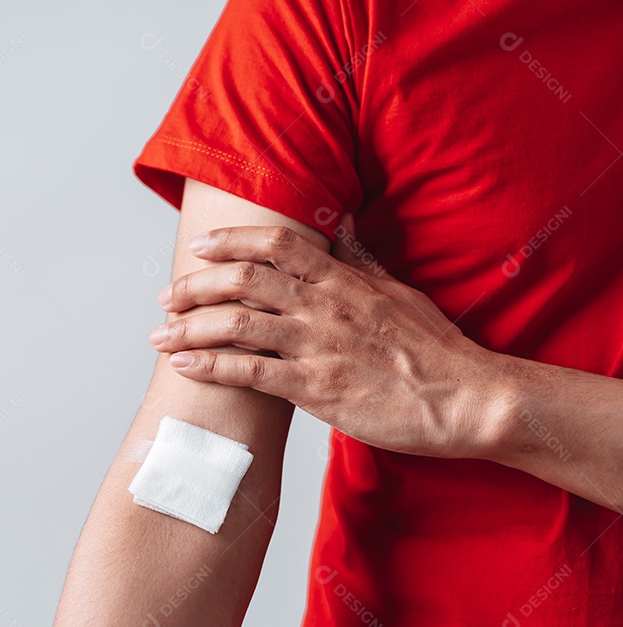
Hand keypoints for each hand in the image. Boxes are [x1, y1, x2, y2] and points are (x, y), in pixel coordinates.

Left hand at [147, 217, 499, 457]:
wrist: (467, 399)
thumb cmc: (435, 349)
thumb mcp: (398, 291)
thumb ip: (361, 261)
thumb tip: (342, 226)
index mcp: (342, 279)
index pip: (275, 244)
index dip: (229, 241)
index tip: (198, 247)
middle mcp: (325, 305)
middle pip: (243, 279)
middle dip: (195, 285)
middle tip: (166, 297)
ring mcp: (318, 345)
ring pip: (237, 324)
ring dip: (189, 327)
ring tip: (159, 335)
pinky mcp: (316, 388)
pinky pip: (250, 372)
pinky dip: (210, 366)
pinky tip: (184, 366)